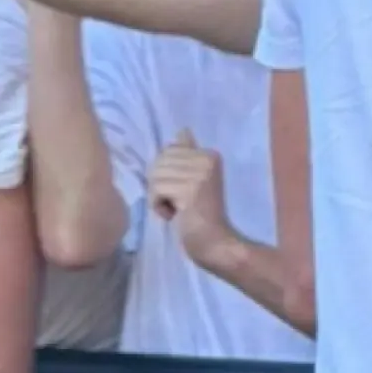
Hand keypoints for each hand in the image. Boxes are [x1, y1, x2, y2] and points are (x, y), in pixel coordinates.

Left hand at [149, 129, 236, 267]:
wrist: (215, 242)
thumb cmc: (203, 214)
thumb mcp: (197, 178)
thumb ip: (189, 155)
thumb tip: (183, 130)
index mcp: (210, 154)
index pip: (170, 149)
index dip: (167, 172)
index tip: (182, 190)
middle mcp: (207, 159)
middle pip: (160, 161)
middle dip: (160, 184)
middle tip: (177, 202)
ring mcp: (199, 173)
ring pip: (156, 175)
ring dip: (158, 196)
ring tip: (176, 209)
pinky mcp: (189, 189)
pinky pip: (156, 190)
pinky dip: (158, 206)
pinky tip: (174, 215)